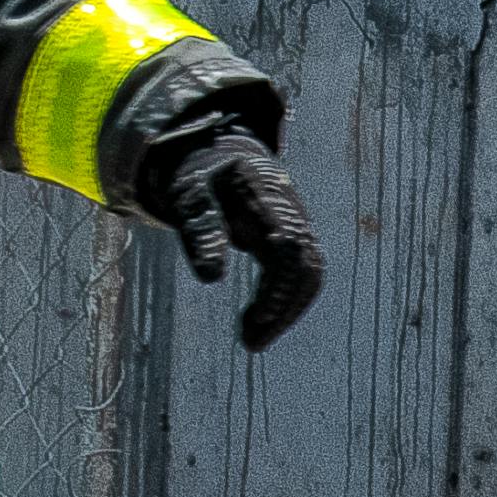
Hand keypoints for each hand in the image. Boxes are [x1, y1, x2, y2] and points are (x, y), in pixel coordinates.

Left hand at [131, 98, 327, 351]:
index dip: (280, 286)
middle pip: (307, 265)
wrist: (214, 154)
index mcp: (265, 193)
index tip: (256, 319)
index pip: (289, 245)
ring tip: (251, 340)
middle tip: (250, 342)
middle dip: (284, 307)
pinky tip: (257, 321)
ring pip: (309, 273)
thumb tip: (212, 278)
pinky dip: (284, 300)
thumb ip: (200, 232)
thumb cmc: (196, 176)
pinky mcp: (291, 238)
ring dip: (286, 309)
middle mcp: (289, 209)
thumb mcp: (187, 198)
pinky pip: (299, 273)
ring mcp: (295, 223)